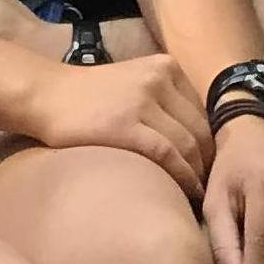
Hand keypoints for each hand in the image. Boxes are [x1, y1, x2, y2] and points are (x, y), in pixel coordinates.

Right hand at [24, 49, 212, 202]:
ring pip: (188, 144)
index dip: (213, 144)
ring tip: (198, 196)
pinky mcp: (125, 126)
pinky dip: (183, 178)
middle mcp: (159, 79)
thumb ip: (167, 101)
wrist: (50, 95)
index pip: (205, 111)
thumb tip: (199, 139)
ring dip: (199, 175)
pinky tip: (187, 193)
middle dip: (209, 162)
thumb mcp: (137, 83)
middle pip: (201, 129)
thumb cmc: (94, 96)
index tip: (212, 167)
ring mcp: (142, 101)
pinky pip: (167, 155)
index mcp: (166, 67)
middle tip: (209, 188)